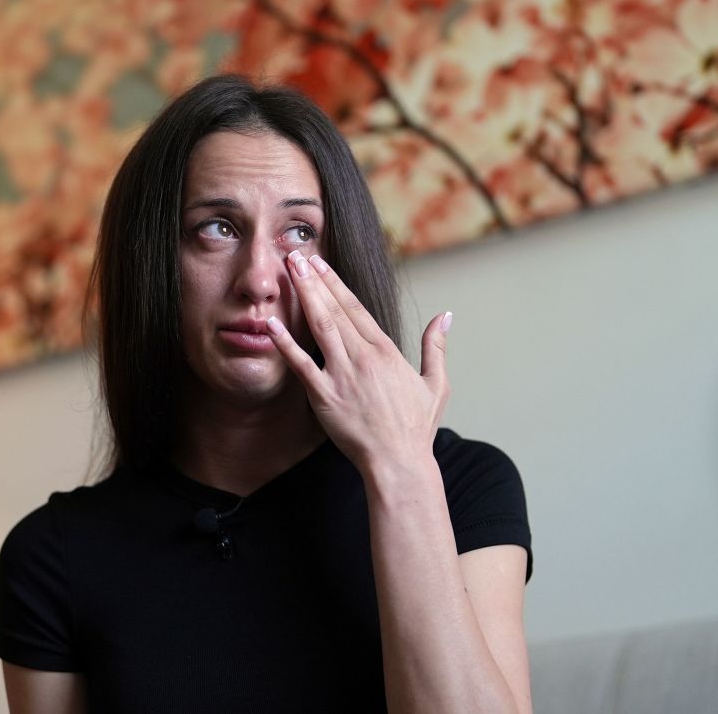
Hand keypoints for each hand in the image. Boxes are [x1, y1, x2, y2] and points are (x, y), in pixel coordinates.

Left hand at [266, 250, 451, 476]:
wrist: (399, 462)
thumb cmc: (416, 428)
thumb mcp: (436, 384)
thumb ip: (436, 347)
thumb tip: (446, 316)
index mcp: (386, 351)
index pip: (356, 308)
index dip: (335, 283)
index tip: (320, 263)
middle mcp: (363, 357)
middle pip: (334, 310)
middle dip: (314, 279)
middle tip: (295, 254)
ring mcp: (342, 375)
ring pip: (319, 326)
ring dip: (303, 296)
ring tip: (288, 272)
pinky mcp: (324, 396)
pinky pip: (301, 364)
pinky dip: (285, 342)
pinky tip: (271, 322)